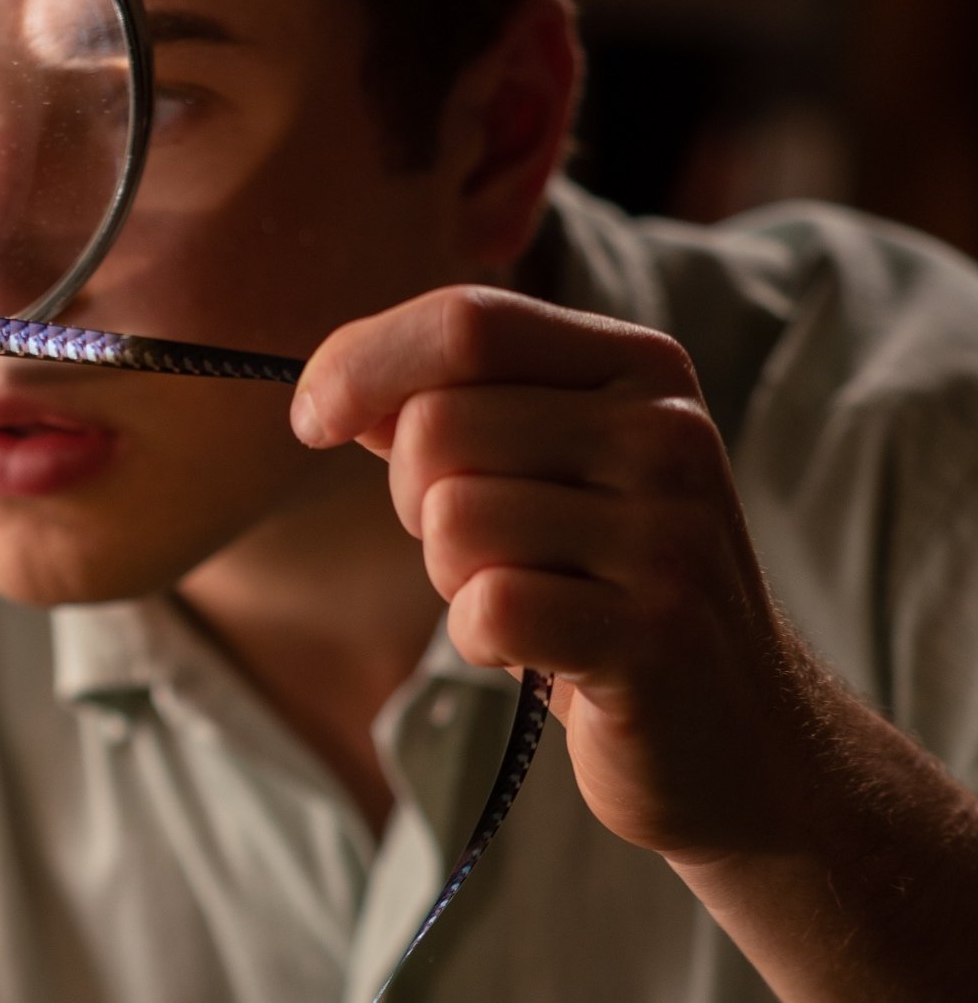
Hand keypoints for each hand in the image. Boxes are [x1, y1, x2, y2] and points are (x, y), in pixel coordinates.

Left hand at [294, 284, 815, 862]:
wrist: (735, 727)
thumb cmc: (601, 581)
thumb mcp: (541, 465)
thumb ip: (448, 406)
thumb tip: (332, 386)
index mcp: (639, 367)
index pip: (467, 320)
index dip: (362, 361)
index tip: (313, 418)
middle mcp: (667, 434)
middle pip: (437, 425)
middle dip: (414, 495)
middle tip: (479, 547)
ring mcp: (669, 535)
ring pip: (451, 518)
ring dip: (452, 575)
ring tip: (525, 596)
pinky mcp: (653, 635)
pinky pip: (487, 607)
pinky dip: (479, 638)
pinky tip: (534, 649)